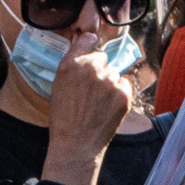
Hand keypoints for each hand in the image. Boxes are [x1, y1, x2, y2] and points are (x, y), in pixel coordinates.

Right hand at [40, 29, 133, 184]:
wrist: (76, 145)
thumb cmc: (64, 116)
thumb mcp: (59, 83)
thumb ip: (73, 60)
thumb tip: (88, 40)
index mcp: (71, 63)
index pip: (88, 39)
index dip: (90, 49)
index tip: (91, 58)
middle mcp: (90, 68)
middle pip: (103, 58)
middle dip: (100, 70)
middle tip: (92, 92)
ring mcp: (108, 80)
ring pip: (114, 73)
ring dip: (110, 84)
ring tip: (98, 104)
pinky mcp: (122, 93)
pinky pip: (125, 85)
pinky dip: (120, 95)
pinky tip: (108, 108)